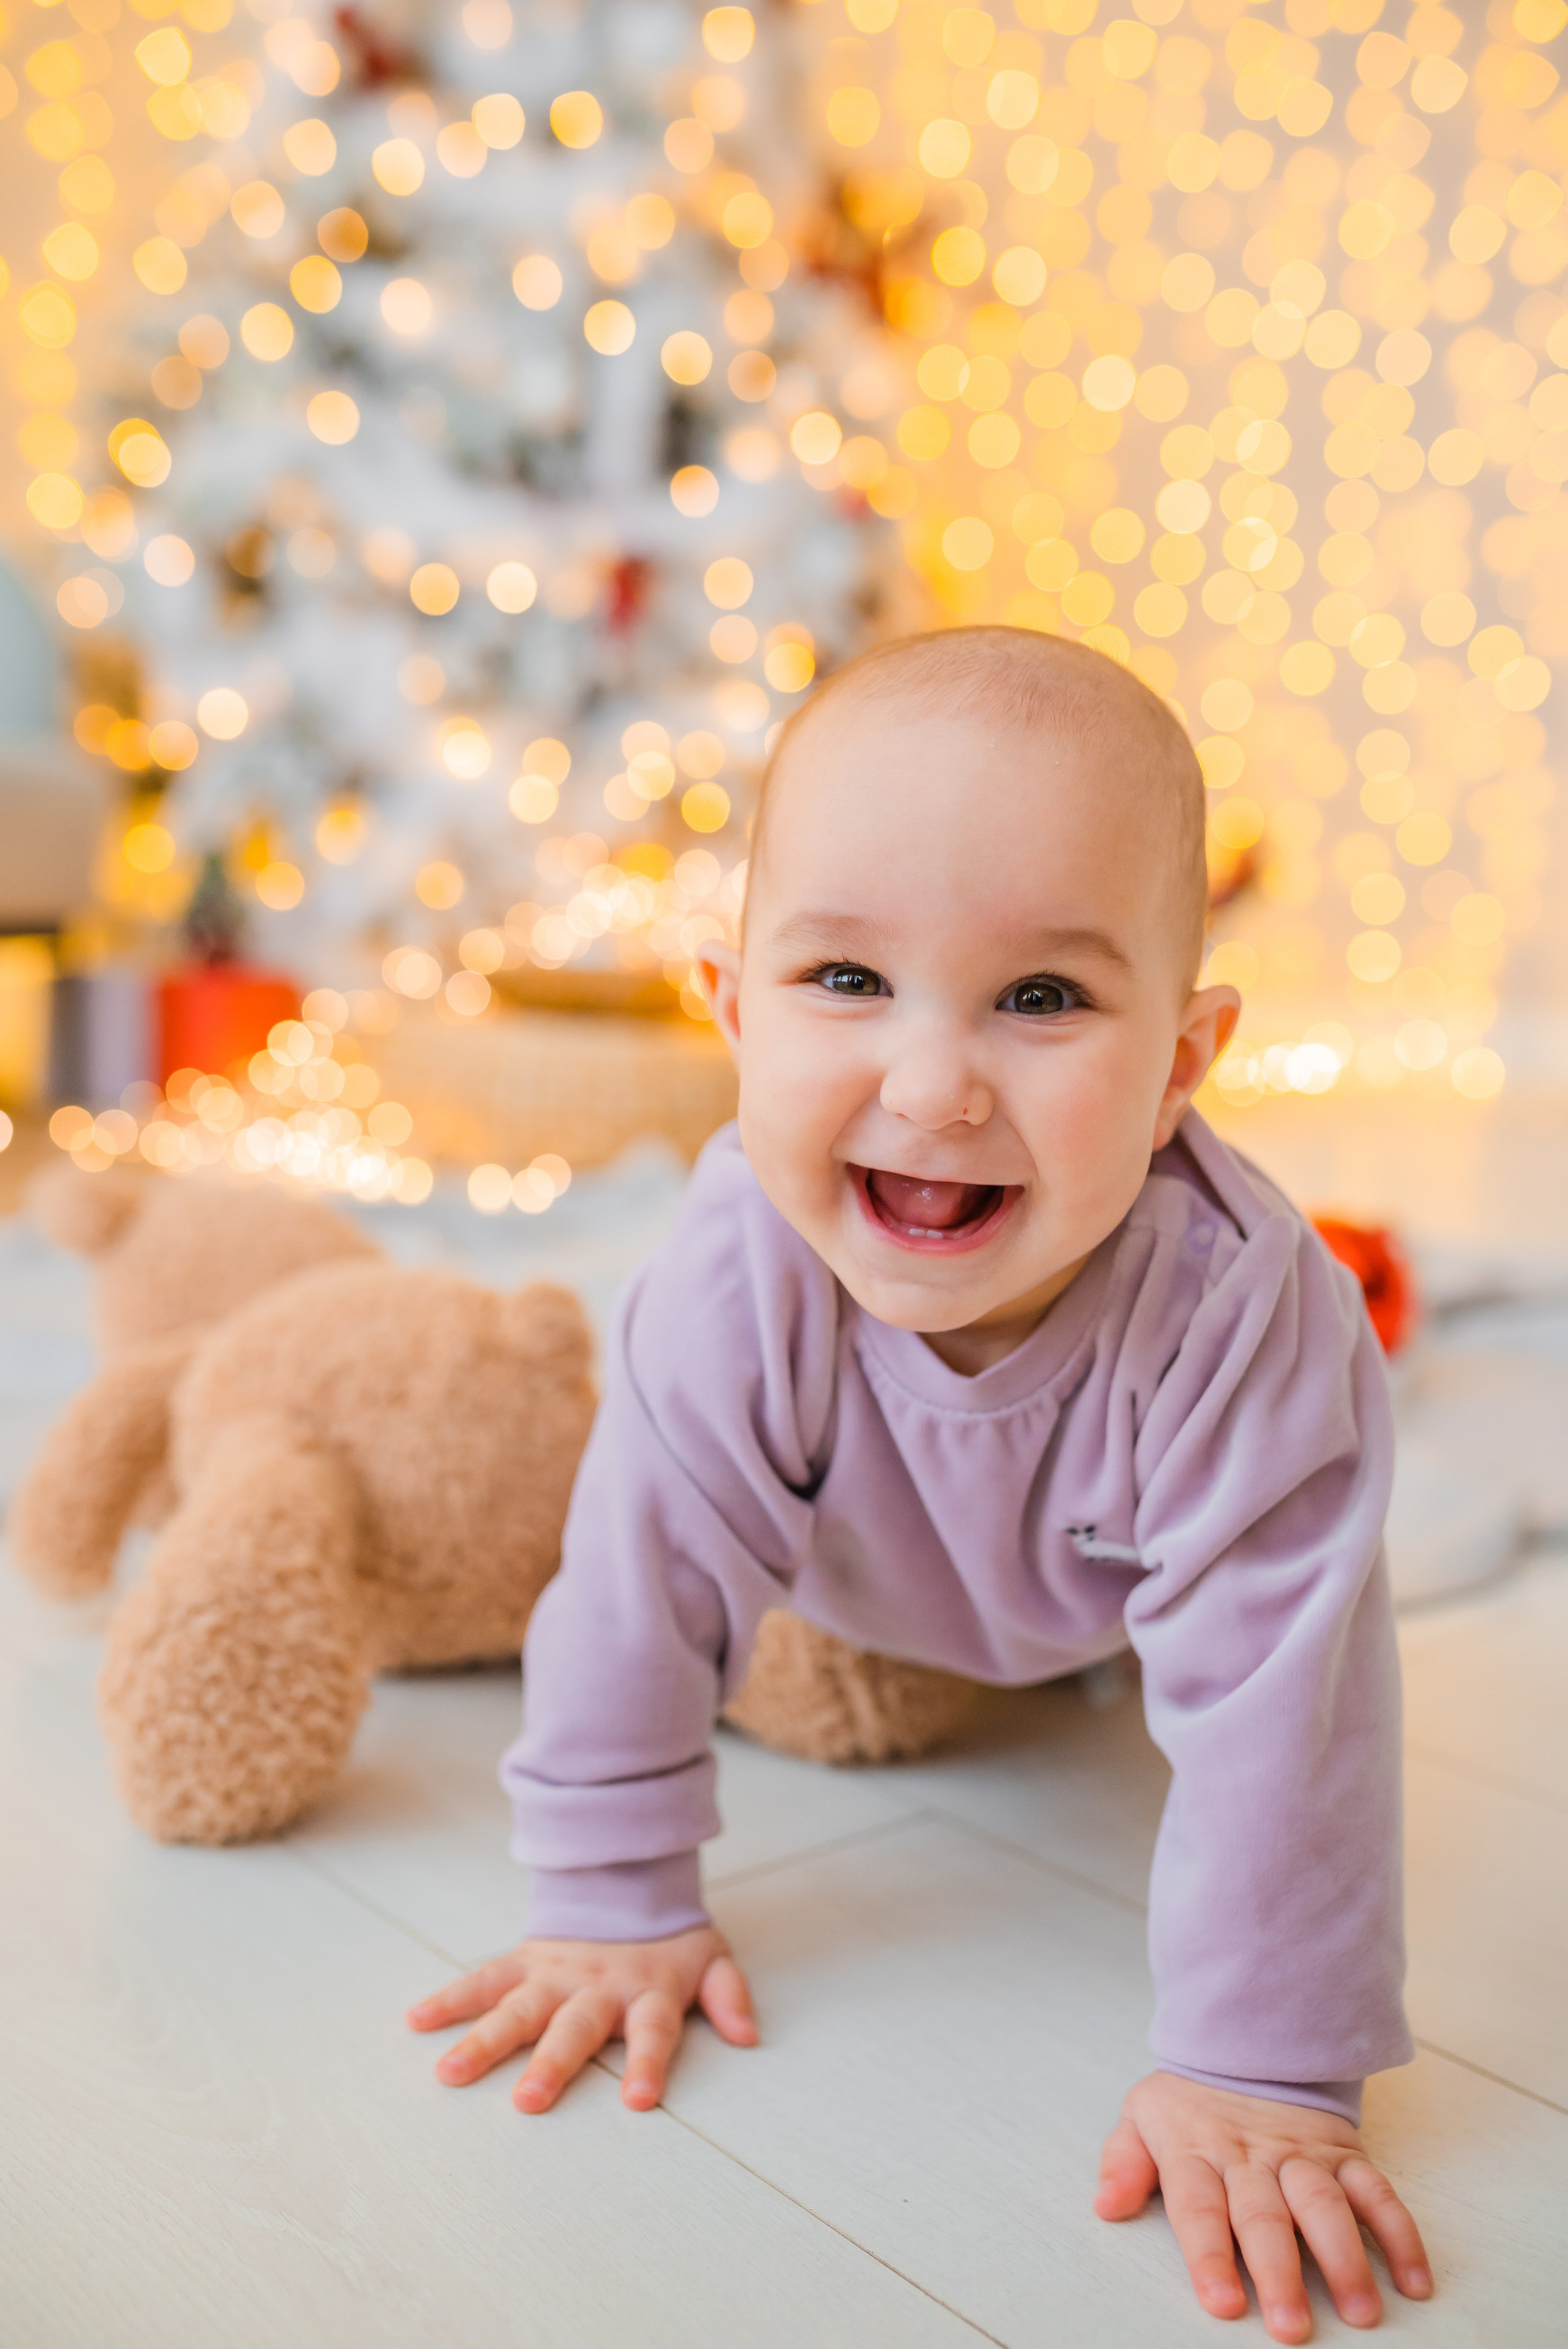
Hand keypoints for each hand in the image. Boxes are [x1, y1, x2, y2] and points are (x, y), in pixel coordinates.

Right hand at [406, 1924, 756, 2113]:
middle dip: (552, 2063)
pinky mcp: (525, 1960)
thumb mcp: (711, 1960)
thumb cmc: (670, 1942)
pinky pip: (484, 1978)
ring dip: (484, 2039)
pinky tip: (418, 2020)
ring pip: (517, 2008)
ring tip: (449, 2072)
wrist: (629, 1880)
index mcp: (647, 1991)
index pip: (653, 2030)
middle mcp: (598, 1986)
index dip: (649, 2063)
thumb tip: (750, 2036)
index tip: (640, 2101)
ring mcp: (556, 1972)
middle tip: (527, 2102)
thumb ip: (729, 1996)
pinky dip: (451, 1996)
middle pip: (574, 2028)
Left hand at [1096, 2071, 1431, 2341]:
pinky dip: (1401, 2234)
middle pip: (1264, 2217)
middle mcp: (1251, 2158)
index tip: (1223, 2304)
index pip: (1200, 2208)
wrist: (1248, 2040)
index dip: (1210, 2256)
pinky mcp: (1344, 2154)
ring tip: (1362, 2313)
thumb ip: (1123, 2162)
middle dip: (1279, 2274)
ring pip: (1324, 2205)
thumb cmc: (1191, 2101)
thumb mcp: (1143, 2116)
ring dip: (1345, 2259)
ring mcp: (1301, 2155)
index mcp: (1197, 2152)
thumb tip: (1106, 2204)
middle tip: (1291, 2328)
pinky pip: (1377, 2192)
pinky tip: (1414, 2281)